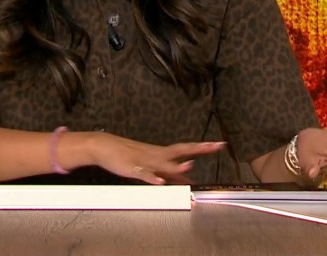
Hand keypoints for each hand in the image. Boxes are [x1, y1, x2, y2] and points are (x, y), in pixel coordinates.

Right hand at [87, 133, 226, 184]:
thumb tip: (188, 177)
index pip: (186, 149)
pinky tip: (159, 181)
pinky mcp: (133, 168)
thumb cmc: (130, 156)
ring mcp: (146, 161)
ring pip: (163, 164)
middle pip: (181, 150)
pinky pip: (144, 174)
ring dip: (176, 166)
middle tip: (216, 145)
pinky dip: (152, 177)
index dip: (203, 147)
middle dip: (199, 149)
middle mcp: (157, 155)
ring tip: (189, 166)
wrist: (105, 146)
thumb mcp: (154, 164)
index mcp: (163, 153)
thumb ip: (172, 172)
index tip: (220, 144)